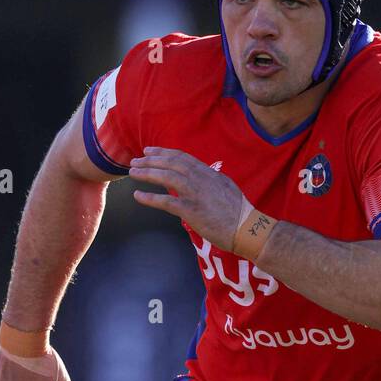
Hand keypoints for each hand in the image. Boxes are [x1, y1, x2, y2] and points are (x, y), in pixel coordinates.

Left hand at [129, 148, 246, 251]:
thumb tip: (202, 177)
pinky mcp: (191, 211)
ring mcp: (195, 194)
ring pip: (166, 177)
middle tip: (135, 160)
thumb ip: (211, 180)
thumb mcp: (226, 187)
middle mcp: (200, 179)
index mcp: (208, 173)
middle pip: (171, 163)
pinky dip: (149, 198)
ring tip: (133, 172)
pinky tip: (137, 196)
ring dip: (147, 173)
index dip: (163, 153)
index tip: (150, 151)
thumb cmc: (239, 213)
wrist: (247, 229)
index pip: (182, 157)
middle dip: (151, 160)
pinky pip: (165, 202)